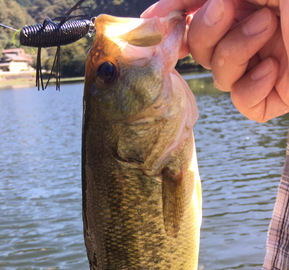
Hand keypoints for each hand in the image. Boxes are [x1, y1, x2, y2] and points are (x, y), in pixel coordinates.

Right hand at [142, 0, 288, 122]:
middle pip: (200, 49)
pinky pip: (241, 102)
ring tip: (267, 26)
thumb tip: (170, 5)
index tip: (151, 22)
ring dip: (236, 51)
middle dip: (206, 31)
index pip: (197, 16)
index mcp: (245, 6)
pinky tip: (275, 67)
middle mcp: (249, 39)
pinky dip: (253, 87)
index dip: (173, 16)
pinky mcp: (270, 98)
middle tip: (225, 7)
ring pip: (218, 76)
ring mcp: (258, 69)